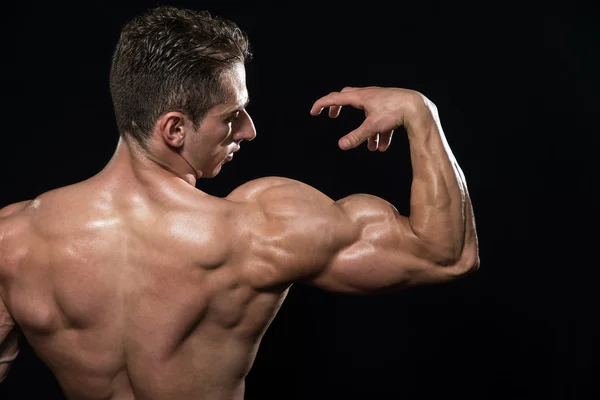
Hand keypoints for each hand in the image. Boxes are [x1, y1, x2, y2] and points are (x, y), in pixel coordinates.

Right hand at [310, 86, 432, 150]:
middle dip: (338, 107)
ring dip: (365, 130)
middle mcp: (368, 95)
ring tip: (369, 146)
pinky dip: (379, 133)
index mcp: (359, 97)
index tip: (313, 112)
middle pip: (347, 97)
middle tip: (332, 115)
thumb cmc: (394, 112)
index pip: (334, 98)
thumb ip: (356, 137)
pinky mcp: (389, 106)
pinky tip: (382, 147)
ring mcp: (379, 99)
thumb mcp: (372, 126)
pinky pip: (380, 119)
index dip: (322, 105)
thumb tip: (342, 146)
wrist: (417, 107)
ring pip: (366, 113)